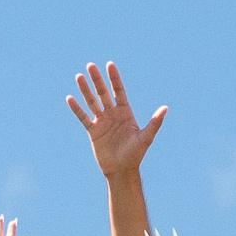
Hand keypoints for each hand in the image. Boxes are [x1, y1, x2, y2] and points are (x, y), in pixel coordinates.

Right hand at [67, 61, 165, 176]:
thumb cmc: (135, 155)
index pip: (118, 91)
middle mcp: (113, 114)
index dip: (114, 78)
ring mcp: (102, 122)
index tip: (109, 64)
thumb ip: (154, 122)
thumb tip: (165, 108)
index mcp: (125, 112)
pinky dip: (76, 108)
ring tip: (79, 76)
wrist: (122, 170)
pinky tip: (70, 98)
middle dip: (97, 79)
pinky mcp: (93, 131)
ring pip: (92, 102)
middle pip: (103, 93)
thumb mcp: (146, 137)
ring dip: (85, 90)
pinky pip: (83, 117)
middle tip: (90, 65)